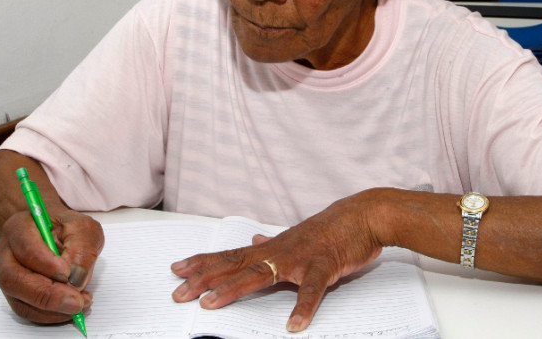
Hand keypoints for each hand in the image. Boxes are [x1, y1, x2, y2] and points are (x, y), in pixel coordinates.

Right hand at [0, 209, 103, 323]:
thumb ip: (82, 247)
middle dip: (46, 293)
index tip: (67, 273)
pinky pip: (26, 310)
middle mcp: (7, 252)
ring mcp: (8, 275)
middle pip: (13, 278)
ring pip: (18, 299)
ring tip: (78, 304)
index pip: (25, 248)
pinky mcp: (16, 293)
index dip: (45, 264)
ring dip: (50, 308)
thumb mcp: (83, 227)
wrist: (57, 234)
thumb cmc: (67, 228)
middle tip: (75, 300)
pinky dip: (49, 315)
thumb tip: (76, 278)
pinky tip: (69, 309)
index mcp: (20, 227)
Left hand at [170, 191, 383, 332]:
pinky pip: (312, 290)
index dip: (203, 263)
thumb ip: (273, 244)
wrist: (363, 216)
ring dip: (234, 290)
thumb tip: (255, 241)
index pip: (231, 256)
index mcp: (273, 248)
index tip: (178, 269)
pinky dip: (303, 307)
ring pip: (261, 274)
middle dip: (204, 279)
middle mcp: (279, 251)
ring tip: (210, 305)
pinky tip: (293, 326)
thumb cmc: (332, 230)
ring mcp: (299, 258)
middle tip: (178, 293)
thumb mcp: (297, 236)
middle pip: (235, 266)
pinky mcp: (323, 266)